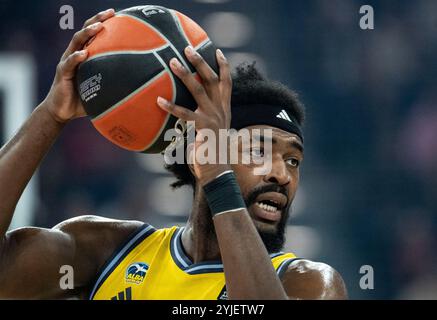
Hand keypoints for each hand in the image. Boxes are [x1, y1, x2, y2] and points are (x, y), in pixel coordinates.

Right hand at [42, 9, 114, 123]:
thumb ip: (115, 85)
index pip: (93, 35)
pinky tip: (84, 54)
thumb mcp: (101, 90)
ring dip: (87, 33)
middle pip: (85, 32)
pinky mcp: (62, 73)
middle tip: (110, 13)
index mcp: (84, 55)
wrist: (62, 111)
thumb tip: (139, 88)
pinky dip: (76, 57)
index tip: (116, 14)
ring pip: (76, 42)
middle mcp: (75, 54)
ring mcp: (67, 61)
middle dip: (97, 20)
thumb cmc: (83, 100)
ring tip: (98, 27)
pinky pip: (69, 63)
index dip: (103, 23)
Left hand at [156, 46, 231, 184]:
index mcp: (224, 109)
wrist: (216, 171)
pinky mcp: (203, 128)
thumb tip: (188, 114)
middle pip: (212, 79)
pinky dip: (171, 106)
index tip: (217, 51)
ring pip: (199, 89)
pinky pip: (185, 114)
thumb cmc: (210, 153)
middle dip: (200, 61)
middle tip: (187, 47)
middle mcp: (221, 110)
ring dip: (185, 74)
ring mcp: (213, 117)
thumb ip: (203, 119)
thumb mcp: (210, 132)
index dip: (224, 66)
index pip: (227, 83)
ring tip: (171, 62)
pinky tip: (158, 101)